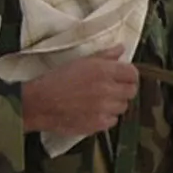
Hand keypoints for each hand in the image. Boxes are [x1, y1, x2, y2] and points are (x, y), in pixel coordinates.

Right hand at [21, 54, 140, 138]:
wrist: (40, 103)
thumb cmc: (57, 79)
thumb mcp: (80, 61)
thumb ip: (104, 56)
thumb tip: (121, 49)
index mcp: (104, 70)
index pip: (133, 73)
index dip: (129, 75)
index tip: (123, 77)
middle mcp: (107, 89)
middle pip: (131, 91)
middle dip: (124, 89)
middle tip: (112, 89)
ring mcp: (104, 109)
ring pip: (123, 107)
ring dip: (115, 104)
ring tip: (100, 101)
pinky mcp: (98, 124)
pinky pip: (113, 121)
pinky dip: (106, 117)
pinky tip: (94, 112)